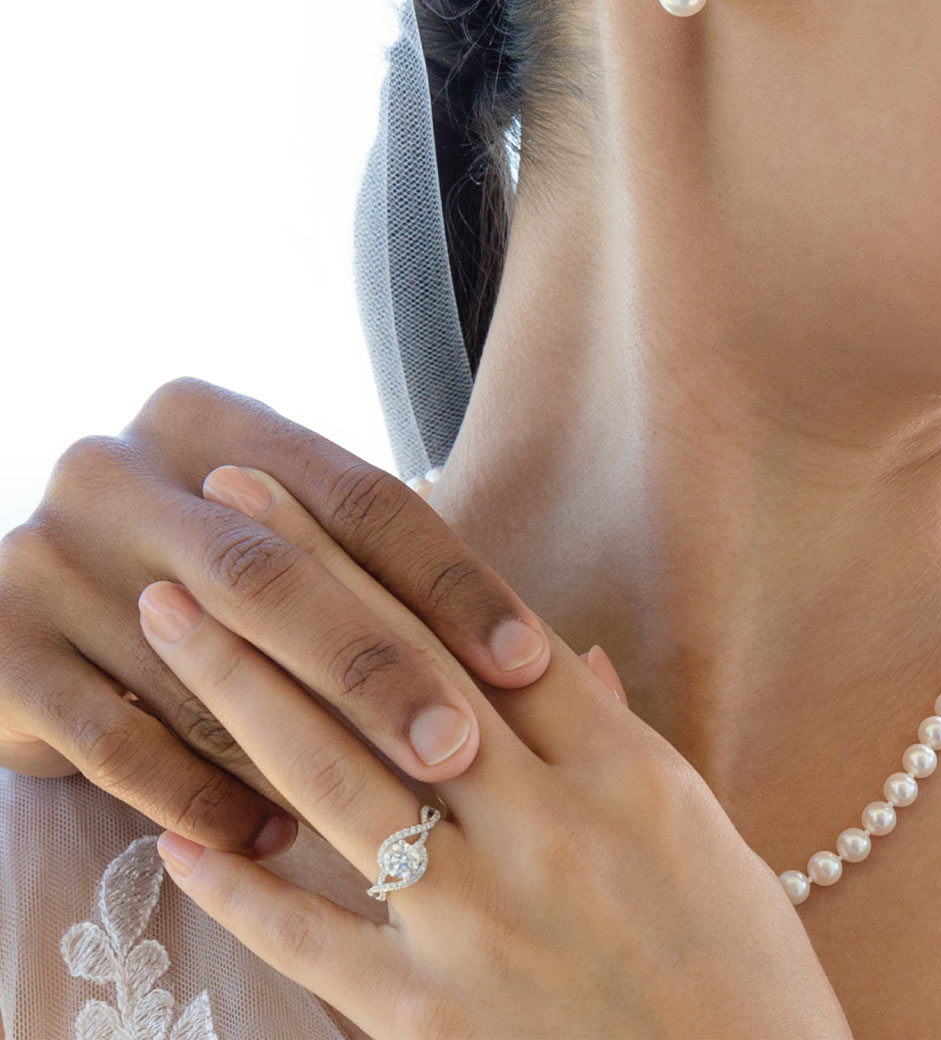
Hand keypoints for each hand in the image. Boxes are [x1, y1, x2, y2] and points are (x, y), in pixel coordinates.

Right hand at [0, 378, 553, 854]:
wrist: (28, 625)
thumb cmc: (212, 591)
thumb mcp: (287, 548)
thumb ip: (394, 578)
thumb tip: (569, 660)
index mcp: (212, 419)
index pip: (360, 497)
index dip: (451, 581)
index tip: (533, 660)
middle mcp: (116, 470)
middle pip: (277, 576)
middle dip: (380, 669)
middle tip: (466, 747)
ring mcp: (43, 556)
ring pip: (196, 666)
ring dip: (295, 750)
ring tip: (391, 816)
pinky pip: (115, 739)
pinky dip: (199, 796)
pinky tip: (272, 837)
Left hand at [139, 470, 849, 1037]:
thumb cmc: (741, 978)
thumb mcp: (707, 840)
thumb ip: (627, 749)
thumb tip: (576, 660)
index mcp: (625, 779)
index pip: (488, 638)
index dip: (390, 557)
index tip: (314, 496)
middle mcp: (547, 832)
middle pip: (401, 681)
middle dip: (300, 587)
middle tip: (219, 510)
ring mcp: (480, 922)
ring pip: (337, 781)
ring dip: (242, 692)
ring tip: (172, 621)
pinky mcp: (428, 1015)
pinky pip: (309, 936)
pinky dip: (236, 888)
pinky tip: (174, 838)